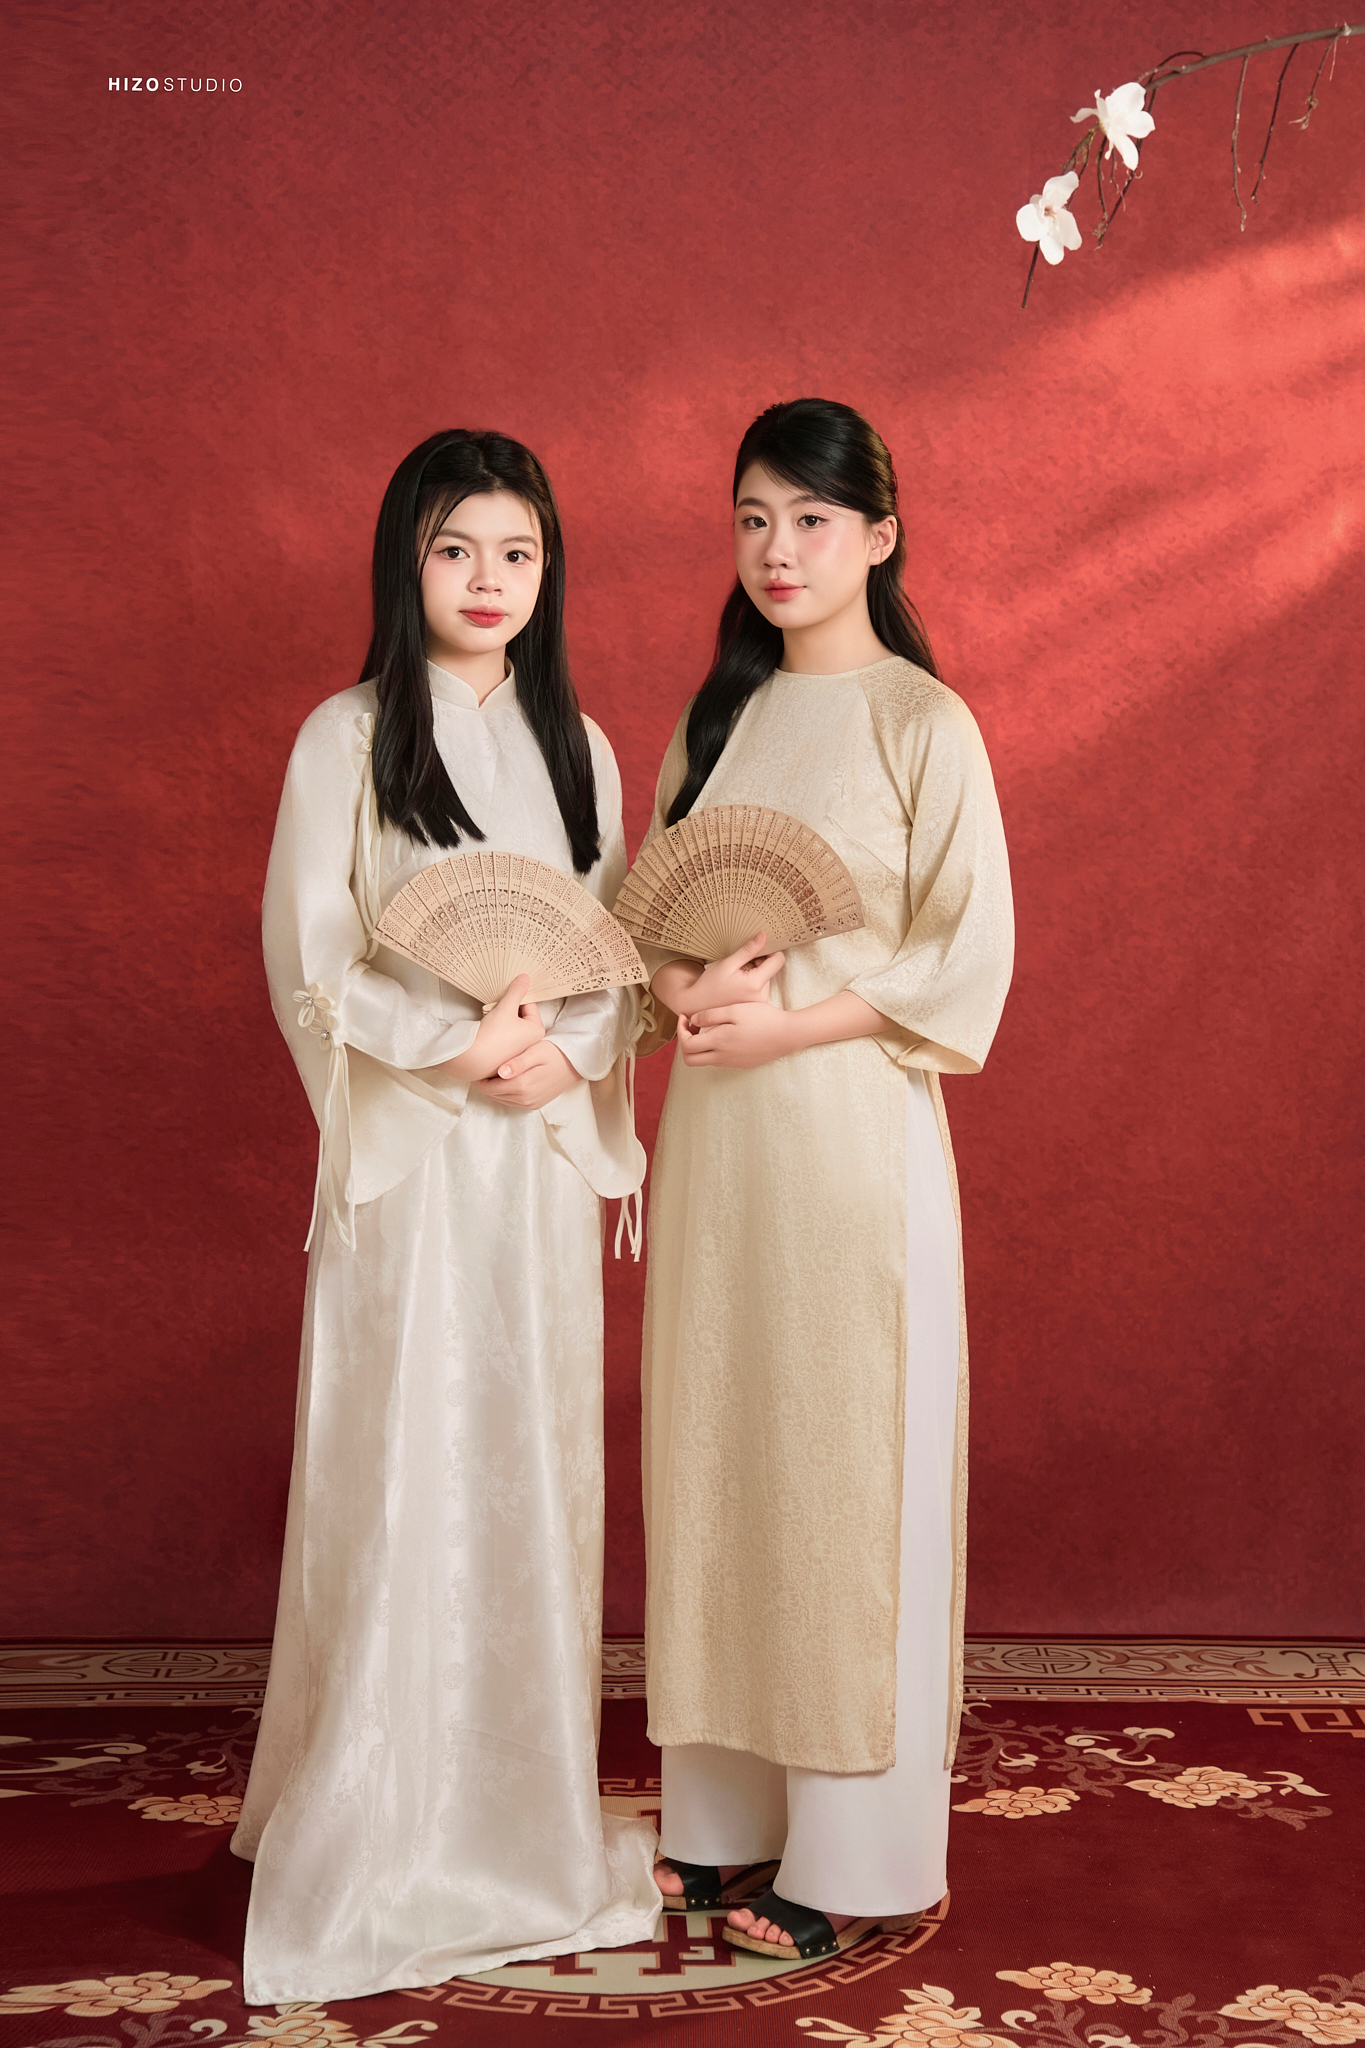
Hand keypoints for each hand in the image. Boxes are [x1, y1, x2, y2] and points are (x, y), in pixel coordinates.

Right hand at [439, 976, 544, 1082]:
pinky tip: (489, 1031)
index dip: (515, 998)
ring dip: (502, 1018)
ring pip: (512, 1024)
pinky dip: (498, 1030)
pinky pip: (505, 1035)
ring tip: (492, 1020)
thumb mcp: (506, 1007)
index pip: (529, 1004)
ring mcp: (519, 1050)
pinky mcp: (507, 1055)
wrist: (473, 1058)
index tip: (505, 999)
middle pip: (521, 1014)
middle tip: (498, 1009)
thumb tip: (525, 977)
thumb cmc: (492, 1035)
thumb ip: (516, 990)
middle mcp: (532, 1042)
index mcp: (537, 1030)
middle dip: (509, 1008)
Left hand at [478, 1040, 577, 1108]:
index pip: (491, 1088)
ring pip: (502, 1100)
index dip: (482, 1079)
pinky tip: (506, 1082)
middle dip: (487, 1085)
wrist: (574, 1064)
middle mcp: (526, 1099)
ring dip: (495, 1090)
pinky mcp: (535, 1105)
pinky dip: (505, 1095)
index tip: (481, 1067)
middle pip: (495, 1095)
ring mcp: (531, 1104)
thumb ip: (517, 1063)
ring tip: (493, 1076)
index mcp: (523, 1086)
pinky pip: (513, 1103)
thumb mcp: (536, 1051)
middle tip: (485, 1070)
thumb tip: (501, 1072)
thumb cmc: (554, 1053)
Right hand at [652, 933, 785, 1016]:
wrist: (699, 1005)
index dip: (770, 951)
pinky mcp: (757, 1007)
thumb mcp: (728, 964)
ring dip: (756, 973)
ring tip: (737, 977)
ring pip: (767, 978)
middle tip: (741, 964)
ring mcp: (760, 1003)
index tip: (757, 949)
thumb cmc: (710, 984)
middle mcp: (762, 996)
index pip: (778, 961)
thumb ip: (748, 950)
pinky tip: (739, 986)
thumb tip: (764, 935)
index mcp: (755, 984)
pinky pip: (762, 988)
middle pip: (772, 969)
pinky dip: (754, 983)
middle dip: (760, 963)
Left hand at [679, 988, 891, 1069]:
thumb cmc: (763, 1018)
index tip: (685, 1017)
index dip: (680, 1031)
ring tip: (708, 1029)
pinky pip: (719, 1061)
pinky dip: (714, 1050)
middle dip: (685, 1043)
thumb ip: (710, 1015)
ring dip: (700, 1047)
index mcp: (719, 1042)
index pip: (686, 1045)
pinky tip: (724, 1035)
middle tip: (692, 1027)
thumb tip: (692, 1020)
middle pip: (690, 1060)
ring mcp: (732, 1063)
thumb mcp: (735, 1010)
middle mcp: (723, 1057)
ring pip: (705, 1061)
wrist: (787, 1034)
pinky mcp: (742, 1065)